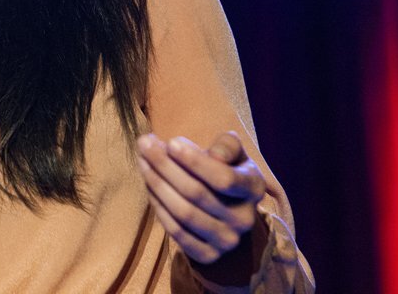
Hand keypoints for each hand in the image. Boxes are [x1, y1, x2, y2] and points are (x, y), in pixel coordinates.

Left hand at [136, 131, 265, 265]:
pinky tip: (149, 185)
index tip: (169, 142)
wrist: (228, 208)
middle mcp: (244, 219)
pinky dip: (158, 206)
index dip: (194, 160)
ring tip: (142, 161)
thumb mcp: (233, 152)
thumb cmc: (226, 169)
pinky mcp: (207, 254)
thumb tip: (214, 155)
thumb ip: (227, 145)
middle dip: (164, 166)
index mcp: (254, 188)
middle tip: (144, 145)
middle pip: (196, 193)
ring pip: (183, 213)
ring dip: (156, 184)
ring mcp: (227, 240)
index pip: (223, 178)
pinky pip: (176, 232)